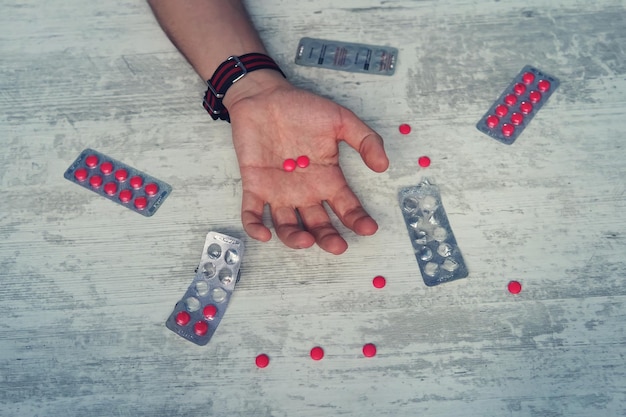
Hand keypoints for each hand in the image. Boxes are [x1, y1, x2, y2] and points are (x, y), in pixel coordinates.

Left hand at [224, 71, 388, 254]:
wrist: (264, 96)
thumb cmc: (302, 107)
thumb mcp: (341, 120)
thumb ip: (365, 140)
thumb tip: (383, 166)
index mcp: (327, 179)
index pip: (346, 207)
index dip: (358, 220)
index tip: (368, 228)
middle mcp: (305, 191)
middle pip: (318, 225)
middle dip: (328, 238)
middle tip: (337, 245)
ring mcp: (278, 191)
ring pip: (287, 226)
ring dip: (296, 238)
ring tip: (306, 239)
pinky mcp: (255, 185)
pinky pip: (253, 213)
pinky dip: (256, 226)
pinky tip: (265, 233)